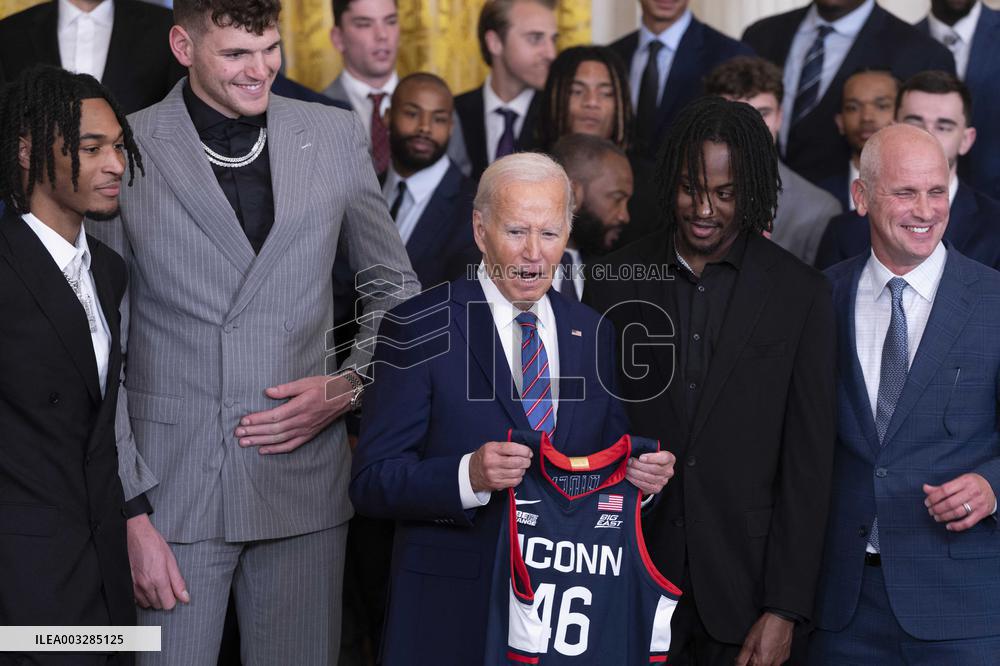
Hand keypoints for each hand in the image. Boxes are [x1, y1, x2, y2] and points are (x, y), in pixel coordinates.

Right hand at [126, 514, 188, 609]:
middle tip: (165, 584)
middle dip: (163, 598)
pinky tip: (146, 584)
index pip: (168, 604)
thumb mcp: (171, 560)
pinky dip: (142, 596)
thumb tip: (185, 598)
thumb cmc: (153, 544)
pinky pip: (136, 599)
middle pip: (158, 605)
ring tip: (155, 583)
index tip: (173, 591)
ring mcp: (134, 586)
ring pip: (146, 604)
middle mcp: (145, 586)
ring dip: (153, 597)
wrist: (134, 535)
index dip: (173, 599)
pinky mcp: (127, 584)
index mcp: (158, 579)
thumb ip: (178, 582)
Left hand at [236, 375, 350, 453]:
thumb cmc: (324, 387)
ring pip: (279, 439)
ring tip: (244, 442)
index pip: (275, 416)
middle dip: (254, 432)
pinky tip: (262, 450)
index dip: (258, 419)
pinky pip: (290, 445)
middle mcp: (302, 421)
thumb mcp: (305, 382)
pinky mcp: (308, 435)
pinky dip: (276, 450)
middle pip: (274, 429)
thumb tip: (267, 392)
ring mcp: (305, 430)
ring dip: (260, 441)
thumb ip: (286, 388)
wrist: (343, 397)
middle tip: (238, 433)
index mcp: (301, 406)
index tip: (244, 420)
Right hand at [469, 441, 532, 492]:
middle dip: (526, 461)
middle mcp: (491, 462)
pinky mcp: (496, 484)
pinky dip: (519, 478)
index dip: (524, 450)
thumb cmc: (485, 457)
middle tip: (527, 460)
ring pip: (517, 472)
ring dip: (523, 469)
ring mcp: (494, 474)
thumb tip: (525, 450)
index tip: (529, 452)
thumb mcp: (491, 446)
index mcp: (491, 449)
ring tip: (521, 467)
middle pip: (517, 462)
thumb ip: (506, 447)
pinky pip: (514, 481)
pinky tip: (516, 474)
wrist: (471, 472)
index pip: (512, 448)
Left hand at [625, 450, 674, 495]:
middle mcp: (669, 471)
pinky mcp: (656, 489)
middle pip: (654, 469)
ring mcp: (663, 481)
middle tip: (629, 462)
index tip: (641, 457)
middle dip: (639, 465)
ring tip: (627, 468)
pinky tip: (629, 476)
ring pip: (648, 477)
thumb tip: (632, 451)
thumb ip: (645, 450)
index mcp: (670, 459)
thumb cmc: (649, 459)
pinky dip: (635, 480)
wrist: (650, 471)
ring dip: (635, 473)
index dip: (652, 458)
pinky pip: (645, 485)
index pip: (664, 458)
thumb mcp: (650, 451)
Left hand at [735, 611, 793, 665]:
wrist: (780, 619)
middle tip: (752, 654)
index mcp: (762, 661)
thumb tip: (738, 665)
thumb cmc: (765, 627)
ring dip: (762, 661)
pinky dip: (770, 657)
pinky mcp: (785, 656)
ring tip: (760, 650)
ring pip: (769, 665)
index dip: (747, 664)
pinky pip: (776, 661)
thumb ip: (742, 657)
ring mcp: (780, 660)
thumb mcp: (748, 641)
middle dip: (755, 662)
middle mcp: (773, 663)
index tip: (746, 660)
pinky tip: (768, 648)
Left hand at [924, 473, 995, 531]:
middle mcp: (972, 492)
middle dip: (937, 509)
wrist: (992, 486)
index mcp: (964, 481)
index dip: (933, 497)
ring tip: (936, 517)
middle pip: (950, 503)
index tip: (927, 502)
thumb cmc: (971, 484)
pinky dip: (956, 526)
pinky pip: (968, 523)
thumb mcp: (958, 481)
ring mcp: (978, 503)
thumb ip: (941, 487)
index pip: (945, 490)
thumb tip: (925, 488)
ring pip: (957, 513)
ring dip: (944, 517)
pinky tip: (948, 526)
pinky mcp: (982, 513)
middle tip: (930, 511)